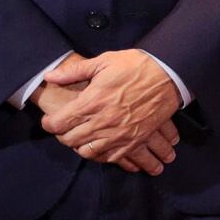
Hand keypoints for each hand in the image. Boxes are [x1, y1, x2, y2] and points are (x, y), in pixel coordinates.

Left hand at [39, 49, 182, 169]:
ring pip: (87, 152)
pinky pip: (111, 158)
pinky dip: (102, 155)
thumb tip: (49, 76)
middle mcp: (102, 122)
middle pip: (69, 140)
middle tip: (66, 128)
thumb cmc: (137, 66)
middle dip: (63, 135)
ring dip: (81, 146)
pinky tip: (102, 146)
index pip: (57, 124)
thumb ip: (74, 71)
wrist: (170, 75)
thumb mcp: (104, 61)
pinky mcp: (134, 141)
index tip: (51, 120)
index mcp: (91, 102)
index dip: (49, 123)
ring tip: (83, 137)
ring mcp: (119, 134)